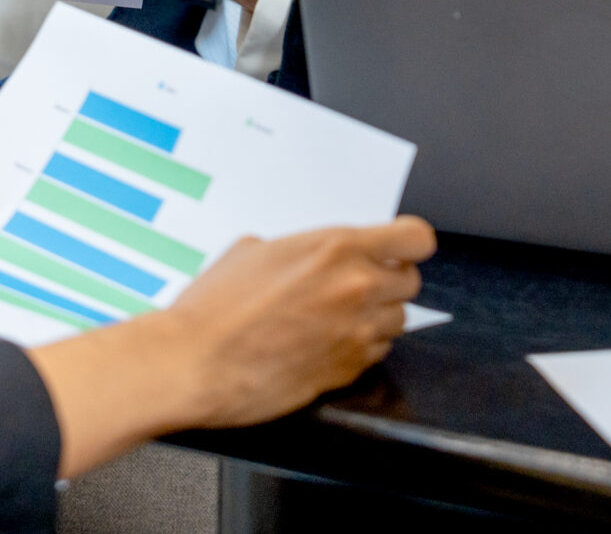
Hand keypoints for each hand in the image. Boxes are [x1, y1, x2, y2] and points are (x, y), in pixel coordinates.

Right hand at [28, 217, 436, 475]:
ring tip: (338, 316)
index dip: (409, 243)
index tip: (400, 248)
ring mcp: (355, 334)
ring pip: (398, 321)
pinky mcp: (347, 372)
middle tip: (359, 284)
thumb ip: (303, 249)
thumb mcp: (255, 250)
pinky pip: (377, 354)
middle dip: (389, 281)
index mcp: (337, 248)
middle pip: (411, 282)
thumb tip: (315, 257)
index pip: (415, 239)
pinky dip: (361, 346)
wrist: (195, 362)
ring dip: (377, 316)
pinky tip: (328, 342)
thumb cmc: (214, 307)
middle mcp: (356, 289)